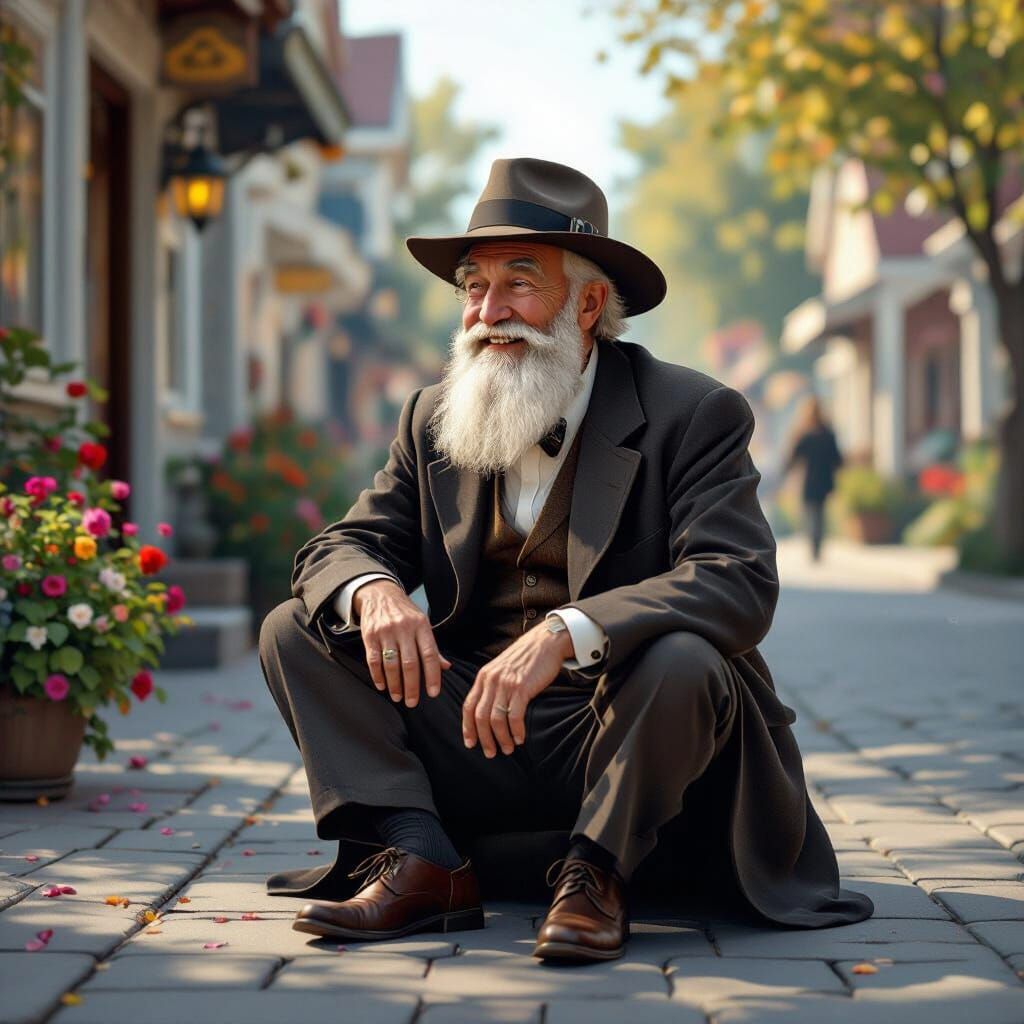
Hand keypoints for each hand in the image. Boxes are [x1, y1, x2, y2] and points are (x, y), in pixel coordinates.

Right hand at [353, 580, 451, 706]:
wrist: (380, 594)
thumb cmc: (405, 613)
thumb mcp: (422, 624)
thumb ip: (432, 647)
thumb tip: (445, 667)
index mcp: (421, 626)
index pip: (430, 654)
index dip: (433, 675)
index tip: (433, 693)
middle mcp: (404, 629)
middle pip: (410, 663)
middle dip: (412, 686)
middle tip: (412, 702)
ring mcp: (386, 632)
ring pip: (391, 664)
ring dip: (395, 684)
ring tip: (398, 697)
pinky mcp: (370, 636)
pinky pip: (373, 660)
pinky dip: (378, 676)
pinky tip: (382, 686)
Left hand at [462, 623, 573, 757]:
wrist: (545, 641)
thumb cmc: (525, 657)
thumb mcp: (501, 668)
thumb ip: (492, 685)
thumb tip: (488, 709)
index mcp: (483, 676)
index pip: (469, 706)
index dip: (468, 727)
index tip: (470, 743)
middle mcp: (491, 680)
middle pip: (480, 716)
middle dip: (484, 738)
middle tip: (491, 753)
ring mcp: (506, 684)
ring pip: (496, 719)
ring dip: (501, 738)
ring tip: (508, 748)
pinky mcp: (522, 687)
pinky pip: (515, 716)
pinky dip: (516, 730)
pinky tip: (520, 738)